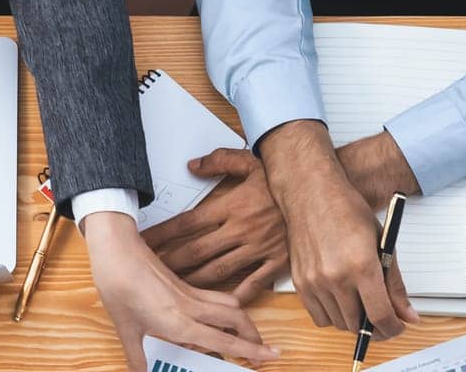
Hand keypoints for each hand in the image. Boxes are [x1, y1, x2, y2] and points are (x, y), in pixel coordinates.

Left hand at [85, 211, 278, 370]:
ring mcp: (189, 292)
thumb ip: (136, 357)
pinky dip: (224, 307)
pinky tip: (215, 315)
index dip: (249, 351)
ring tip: (243, 334)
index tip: (268, 357)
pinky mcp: (184, 282)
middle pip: (237, 319)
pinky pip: (214, 296)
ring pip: (229, 304)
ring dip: (241, 320)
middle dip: (254, 336)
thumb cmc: (118, 284)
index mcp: (179, 322)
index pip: (224, 340)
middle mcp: (191, 307)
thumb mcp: (125, 328)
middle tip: (261, 350)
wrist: (115, 247)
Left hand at [147, 148, 288, 302]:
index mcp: (230, 206)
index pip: (187, 223)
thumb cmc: (282, 175)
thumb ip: (218, 161)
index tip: (146, 242)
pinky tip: (222, 305)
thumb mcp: (248, 160)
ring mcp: (259, 247)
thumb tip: (192, 165)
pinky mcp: (278, 260)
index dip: (163, 234)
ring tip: (175, 288)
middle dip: (171, 262)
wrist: (318, 188)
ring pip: (219, 270)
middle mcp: (240, 229)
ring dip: (195, 280)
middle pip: (197, 250)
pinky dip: (238, 295)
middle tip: (151, 271)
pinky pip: (255, 283)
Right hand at [262, 122, 416, 337]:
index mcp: (361, 266)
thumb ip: (394, 284)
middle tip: (381, 314)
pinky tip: (339, 299)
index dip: (393, 328)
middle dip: (375, 325)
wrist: (310, 193)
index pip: (381, 317)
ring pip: (339, 323)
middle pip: (359, 325)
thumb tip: (408, 314)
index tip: (397, 326)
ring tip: (359, 302)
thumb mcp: (381, 244)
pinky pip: (319, 316)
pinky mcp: (299, 282)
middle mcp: (335, 277)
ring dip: (353, 320)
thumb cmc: (346, 210)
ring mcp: (314, 281)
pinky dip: (332, 315)